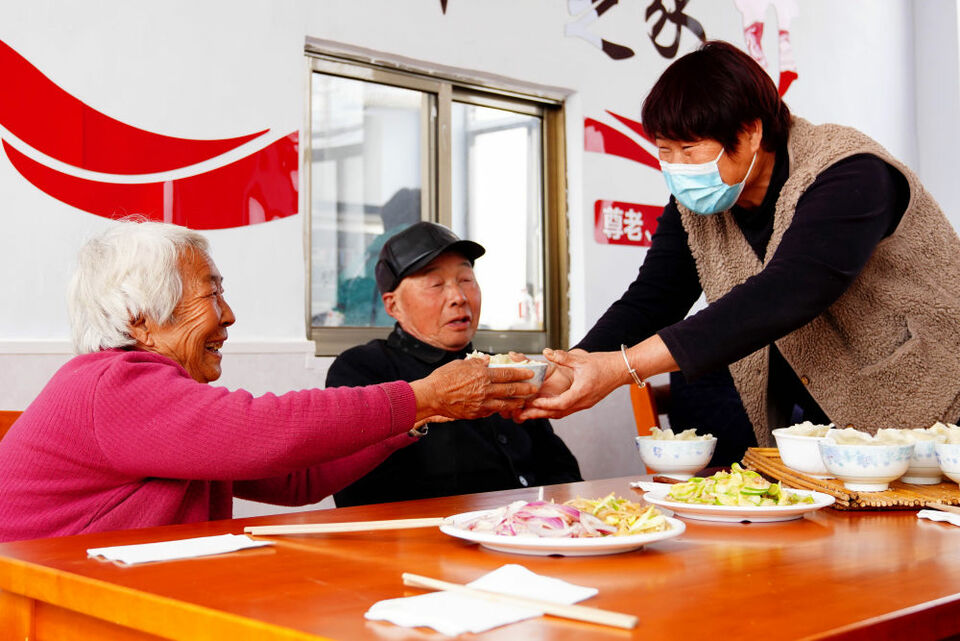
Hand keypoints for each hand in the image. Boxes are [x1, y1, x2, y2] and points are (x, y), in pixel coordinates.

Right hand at [410, 358, 535, 422]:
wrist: (431, 396)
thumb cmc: (443, 379)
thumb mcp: (461, 364)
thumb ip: (476, 363)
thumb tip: (487, 361)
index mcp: (482, 375)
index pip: (507, 373)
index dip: (520, 373)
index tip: (530, 373)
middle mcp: (484, 390)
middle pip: (510, 390)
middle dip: (524, 389)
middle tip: (534, 388)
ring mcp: (481, 404)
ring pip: (504, 404)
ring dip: (516, 402)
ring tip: (524, 401)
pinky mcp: (476, 414)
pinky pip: (491, 411)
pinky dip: (499, 409)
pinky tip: (504, 407)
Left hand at [515, 348, 625, 419]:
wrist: (621, 369)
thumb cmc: (604, 364)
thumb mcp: (581, 359)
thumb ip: (562, 357)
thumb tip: (546, 352)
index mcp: (582, 392)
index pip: (560, 404)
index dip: (545, 404)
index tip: (532, 403)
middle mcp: (583, 401)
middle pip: (558, 413)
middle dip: (540, 414)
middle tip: (523, 414)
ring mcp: (585, 403)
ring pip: (562, 413)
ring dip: (546, 413)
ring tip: (529, 412)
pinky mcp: (585, 402)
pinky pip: (567, 409)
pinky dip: (555, 409)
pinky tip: (544, 406)